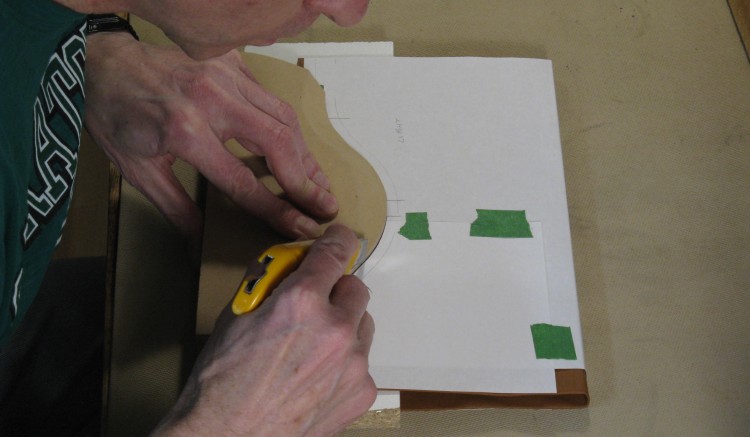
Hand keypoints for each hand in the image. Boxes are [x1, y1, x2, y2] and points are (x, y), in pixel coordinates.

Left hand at [83, 32, 337, 238]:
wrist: (102, 63)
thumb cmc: (115, 115)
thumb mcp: (138, 170)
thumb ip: (175, 207)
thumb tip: (198, 244)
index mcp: (185, 132)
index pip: (243, 180)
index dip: (278, 209)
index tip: (304, 227)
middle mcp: (211, 100)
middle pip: (278, 143)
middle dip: (307, 180)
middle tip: (326, 206)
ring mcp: (225, 76)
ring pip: (283, 118)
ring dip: (305, 155)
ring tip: (319, 184)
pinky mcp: (232, 63)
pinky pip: (271, 97)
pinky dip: (288, 126)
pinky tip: (295, 148)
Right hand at [153, 224, 376, 435]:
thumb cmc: (223, 381)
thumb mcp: (237, 315)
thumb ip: (270, 280)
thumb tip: (292, 263)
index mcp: (302, 302)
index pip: (336, 252)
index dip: (338, 241)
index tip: (340, 240)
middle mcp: (335, 328)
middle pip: (356, 288)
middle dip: (336, 291)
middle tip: (313, 307)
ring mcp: (354, 363)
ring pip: (363, 325)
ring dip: (344, 326)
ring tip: (311, 348)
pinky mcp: (362, 391)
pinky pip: (362, 362)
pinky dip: (345, 363)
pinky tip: (316, 377)